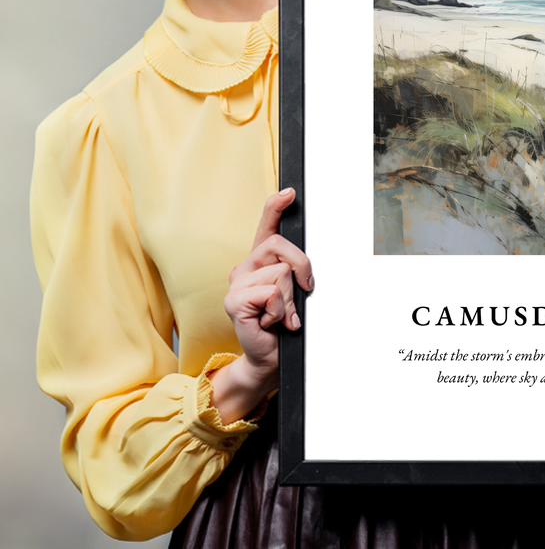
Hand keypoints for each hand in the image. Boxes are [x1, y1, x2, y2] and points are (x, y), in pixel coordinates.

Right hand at [209, 188, 313, 422]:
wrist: (269, 357)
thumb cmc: (282, 324)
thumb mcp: (293, 293)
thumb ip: (294, 273)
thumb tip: (304, 265)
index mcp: (260, 262)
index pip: (266, 226)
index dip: (276, 206)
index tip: (290, 192)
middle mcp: (245, 267)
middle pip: (281, 246)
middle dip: (302, 268)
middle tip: (302, 292)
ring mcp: (236, 283)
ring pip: (281, 273)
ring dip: (290, 299)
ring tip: (281, 315)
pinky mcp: (234, 301)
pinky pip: (271, 293)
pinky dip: (280, 311)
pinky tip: (271, 322)